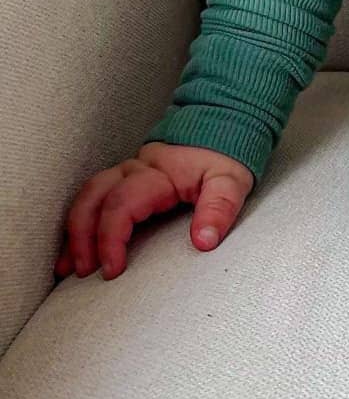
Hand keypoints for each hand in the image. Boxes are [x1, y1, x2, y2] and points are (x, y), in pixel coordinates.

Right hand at [54, 142, 255, 281]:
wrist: (222, 127)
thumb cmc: (223, 158)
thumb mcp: (231, 180)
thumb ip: (219, 208)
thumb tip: (204, 241)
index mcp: (158, 172)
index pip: (121, 204)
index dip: (111, 238)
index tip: (112, 269)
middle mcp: (135, 169)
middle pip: (94, 197)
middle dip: (82, 236)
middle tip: (84, 271)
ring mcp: (126, 171)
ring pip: (87, 195)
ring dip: (75, 231)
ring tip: (69, 266)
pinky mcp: (125, 178)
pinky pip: (93, 196)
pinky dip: (80, 222)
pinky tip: (74, 247)